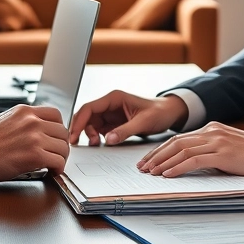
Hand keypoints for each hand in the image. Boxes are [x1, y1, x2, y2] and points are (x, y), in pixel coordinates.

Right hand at [0, 105, 71, 182]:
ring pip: (63, 147)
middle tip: (56, 154)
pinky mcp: (35, 155)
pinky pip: (58, 161)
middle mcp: (32, 121)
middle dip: (61, 145)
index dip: (58, 128)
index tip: (55, 137)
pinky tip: (52, 172)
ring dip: (60, 158)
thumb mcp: (1, 120)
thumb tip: (27, 132)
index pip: (55, 114)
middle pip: (62, 131)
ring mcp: (34, 137)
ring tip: (53, 165)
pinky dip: (58, 168)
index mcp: (23, 111)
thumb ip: (19, 123)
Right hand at [68, 90, 188, 145]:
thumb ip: (125, 131)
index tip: (74, 134)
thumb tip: (108, 140)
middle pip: (86, 116)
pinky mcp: (113, 124)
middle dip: (80, 129)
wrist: (169, 114)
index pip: (89, 107)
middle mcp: (109, 105)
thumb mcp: (143, 122)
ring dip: (88, 134)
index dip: (79, 121)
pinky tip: (99, 144)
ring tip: (95, 144)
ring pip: (90, 124)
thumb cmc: (159, 112)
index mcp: (114, 98)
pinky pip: (98, 130)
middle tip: (77, 143)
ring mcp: (110, 115)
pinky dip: (95, 138)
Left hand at [137, 122, 243, 177]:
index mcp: (211, 129)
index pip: (179, 139)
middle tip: (142, 168)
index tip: (149, 160)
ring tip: (151, 173)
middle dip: (156, 156)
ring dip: (163, 163)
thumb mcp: (227, 148)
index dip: (161, 150)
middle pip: (175, 143)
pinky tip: (168, 174)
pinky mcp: (223, 154)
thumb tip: (189, 164)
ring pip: (181, 150)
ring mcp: (216, 142)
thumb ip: (209, 151)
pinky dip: (178, 167)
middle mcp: (211, 132)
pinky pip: (194, 160)